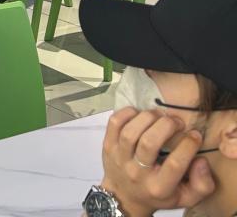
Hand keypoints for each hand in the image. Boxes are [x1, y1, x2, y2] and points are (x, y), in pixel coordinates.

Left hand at [99, 108, 215, 216]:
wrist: (124, 197)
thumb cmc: (159, 195)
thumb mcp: (186, 197)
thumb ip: (202, 184)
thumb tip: (201, 160)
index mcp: (159, 187)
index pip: (175, 164)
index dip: (188, 145)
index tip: (195, 134)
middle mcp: (137, 173)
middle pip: (149, 142)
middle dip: (167, 125)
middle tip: (177, 121)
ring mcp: (119, 158)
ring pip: (131, 132)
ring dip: (148, 117)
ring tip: (160, 115)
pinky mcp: (108, 146)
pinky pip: (114, 123)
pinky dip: (127, 113)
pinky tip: (140, 113)